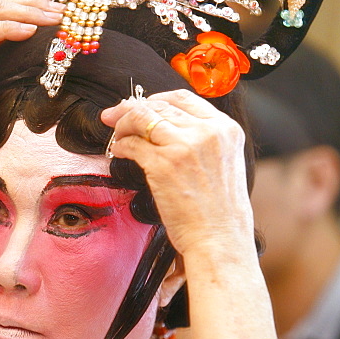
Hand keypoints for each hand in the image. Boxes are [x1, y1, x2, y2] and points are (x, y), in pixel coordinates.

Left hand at [101, 90, 252, 258]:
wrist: (220, 240)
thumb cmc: (220, 213)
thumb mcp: (224, 164)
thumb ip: (203, 141)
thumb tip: (165, 126)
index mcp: (226, 129)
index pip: (183, 98)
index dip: (155, 99)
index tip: (140, 106)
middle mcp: (207, 132)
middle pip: (158, 105)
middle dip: (130, 108)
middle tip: (114, 116)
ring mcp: (184, 146)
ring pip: (142, 118)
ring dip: (123, 124)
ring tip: (116, 136)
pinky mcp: (163, 164)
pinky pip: (132, 144)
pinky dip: (121, 146)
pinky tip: (119, 153)